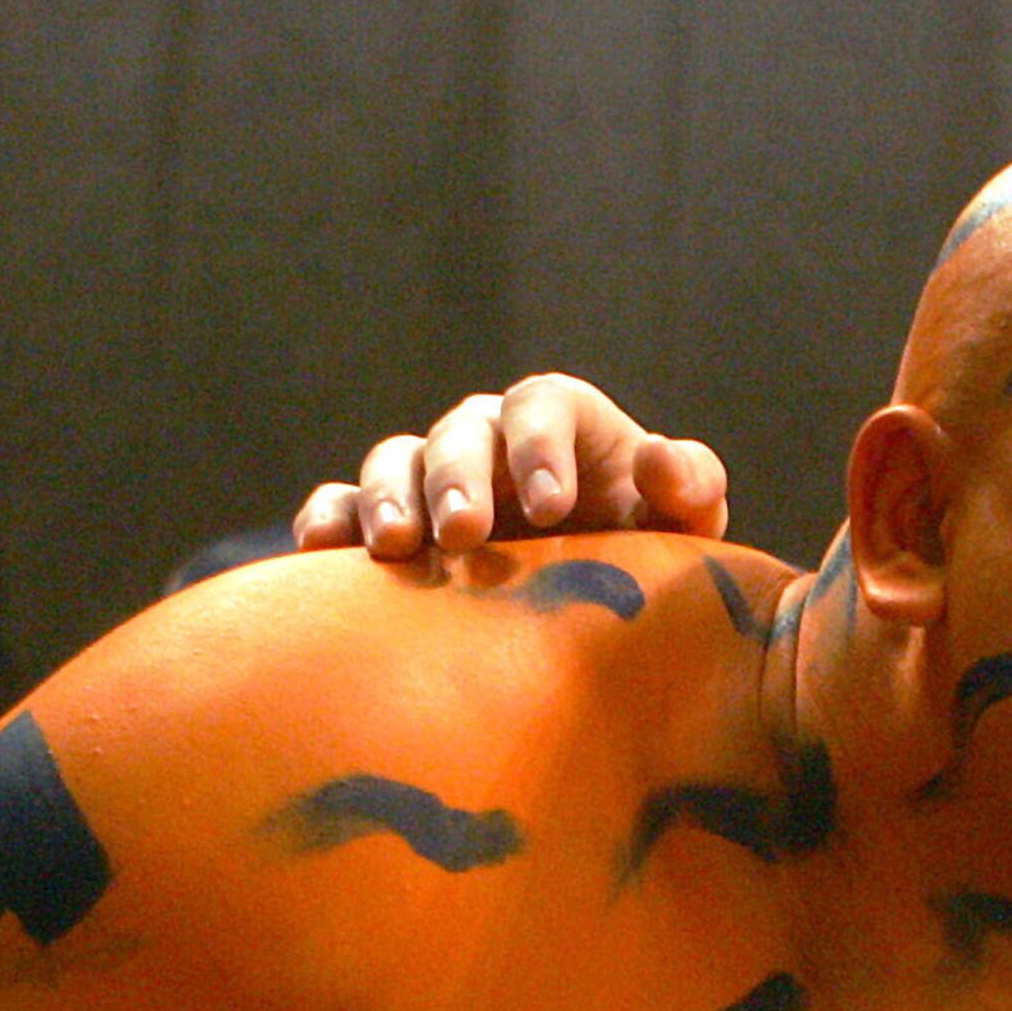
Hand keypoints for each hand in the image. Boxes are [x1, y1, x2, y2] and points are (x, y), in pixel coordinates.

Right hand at [289, 378, 731, 560]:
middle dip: (459, 479)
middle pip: (461, 434)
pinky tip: (322, 551)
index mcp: (560, 422)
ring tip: (395, 546)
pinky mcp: (388, 521)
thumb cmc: (646, 552)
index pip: (541, 405)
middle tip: (464, 533)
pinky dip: (329, 520)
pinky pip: (342, 504)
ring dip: (389, 497)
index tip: (551, 506)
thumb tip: (659, 459)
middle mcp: (488, 438)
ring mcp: (432, 477)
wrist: (594, 604)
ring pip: (396, 461)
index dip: (540, 446)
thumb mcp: (684, 524)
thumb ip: (689, 486)